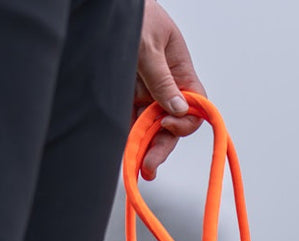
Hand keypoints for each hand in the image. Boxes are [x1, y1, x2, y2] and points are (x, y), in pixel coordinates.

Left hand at [135, 0, 205, 179]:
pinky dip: (129, 138)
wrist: (104, 6)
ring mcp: (145, 90)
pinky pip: (131, 120)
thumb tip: (178, 109)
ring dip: (145, 148)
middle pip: (171, 123)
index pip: (194, 105)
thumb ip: (161, 78)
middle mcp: (165, 84)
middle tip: (150, 166)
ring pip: (150, 126)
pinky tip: (125, 152)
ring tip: (136, 167)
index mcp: (179, 69)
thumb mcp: (147, 45)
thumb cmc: (131, 14)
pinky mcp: (124, 93)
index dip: (185, 122)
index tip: (168, 126)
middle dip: (162, 146)